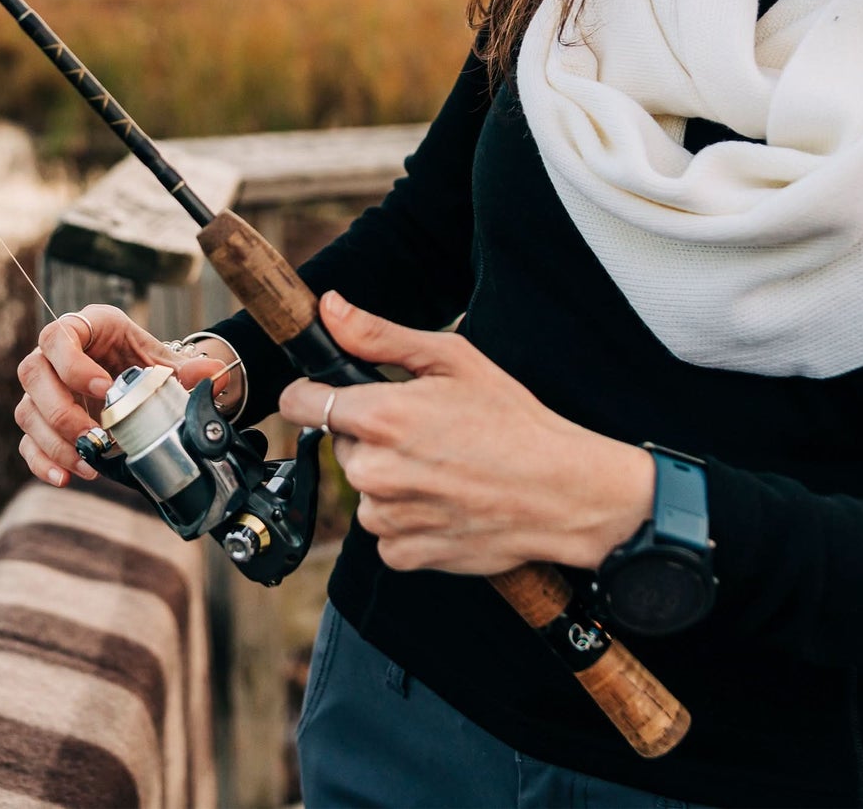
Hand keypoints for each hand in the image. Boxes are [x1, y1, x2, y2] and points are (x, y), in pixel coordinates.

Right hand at [14, 306, 224, 487]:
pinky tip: (64, 476)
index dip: (73, 363)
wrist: (135, 377)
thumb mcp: (164, 360)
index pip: (59, 336)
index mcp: (86, 327)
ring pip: (28, 410)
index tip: (103, 388)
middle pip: (33, 374)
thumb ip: (187, 369)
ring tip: (88, 461)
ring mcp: (42, 387)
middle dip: (61, 409)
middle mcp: (54, 354)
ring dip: (54, 441)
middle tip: (94, 434)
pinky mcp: (39, 418)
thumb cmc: (143, 360)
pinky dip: (42, 460)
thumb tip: (215, 375)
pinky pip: (27, 440)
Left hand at [278, 291, 653, 574]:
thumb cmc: (514, 421)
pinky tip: (447, 499)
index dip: (313, 392)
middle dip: (373, 435)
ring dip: (392, 478)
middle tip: (428, 430)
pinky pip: (386, 529)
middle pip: (343, 445)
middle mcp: (373, 472)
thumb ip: (381, 336)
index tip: (327, 393)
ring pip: (365, 489)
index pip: (302, 403)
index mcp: (380, 417)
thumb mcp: (453, 359)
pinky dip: (408, 516)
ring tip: (445, 466)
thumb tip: (330, 309)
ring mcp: (386, 518)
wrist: (560, 491)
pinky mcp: (402, 554)